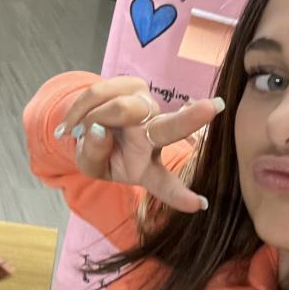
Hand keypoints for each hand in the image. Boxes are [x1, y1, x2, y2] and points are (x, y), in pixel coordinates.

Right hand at [57, 77, 224, 213]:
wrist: (87, 125)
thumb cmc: (97, 151)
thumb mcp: (90, 165)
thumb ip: (94, 154)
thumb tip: (99, 129)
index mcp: (147, 168)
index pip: (165, 184)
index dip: (180, 195)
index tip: (200, 204)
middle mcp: (154, 137)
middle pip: (168, 129)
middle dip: (189, 120)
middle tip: (211, 108)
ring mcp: (147, 108)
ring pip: (118, 109)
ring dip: (91, 119)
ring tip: (81, 130)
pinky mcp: (135, 85)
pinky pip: (100, 93)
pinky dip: (81, 107)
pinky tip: (77, 118)